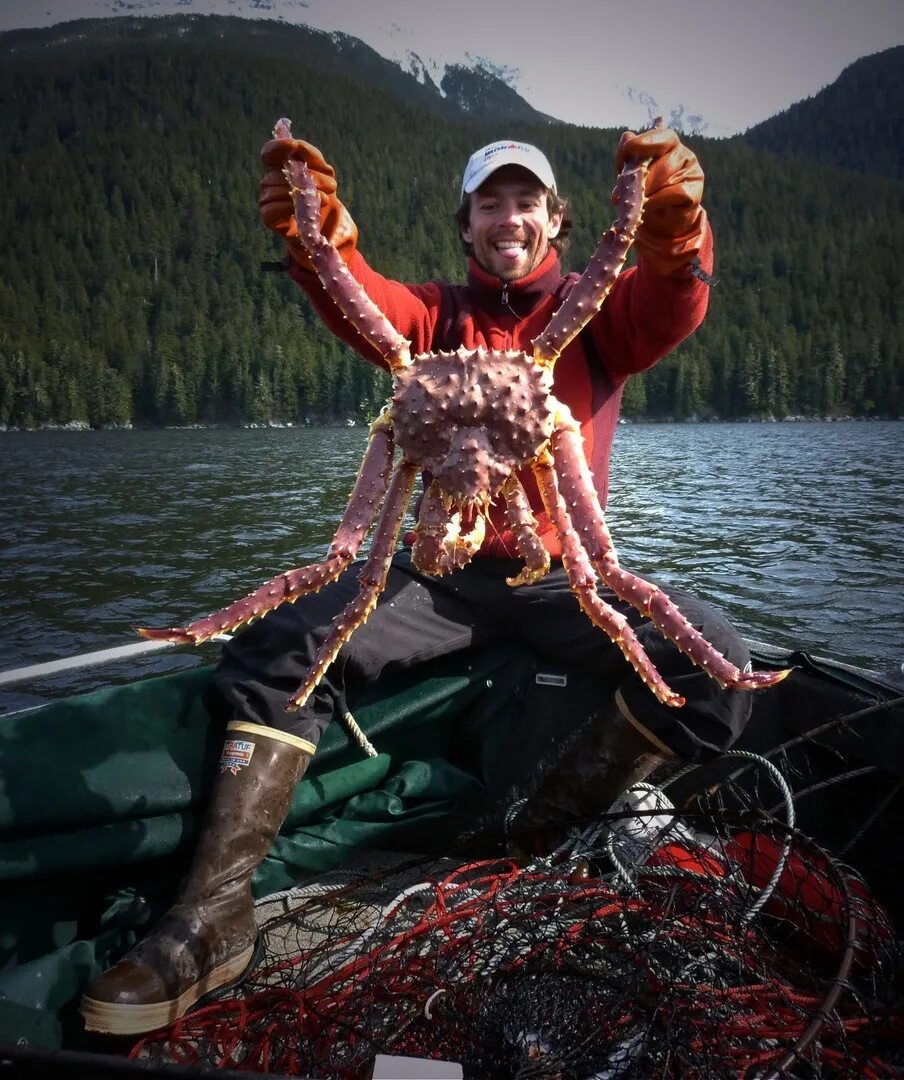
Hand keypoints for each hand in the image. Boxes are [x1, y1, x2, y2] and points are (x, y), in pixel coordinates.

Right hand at [259, 131, 357, 269]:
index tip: (293, 145)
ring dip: (305, 194)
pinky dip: (291, 208)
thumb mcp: (323, 172)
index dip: (278, 146)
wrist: (324, 226)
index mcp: (280, 165)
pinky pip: (273, 207)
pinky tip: (308, 211)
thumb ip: (312, 155)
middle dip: (310, 177)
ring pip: (279, 189)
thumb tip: (297, 145)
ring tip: (326, 199)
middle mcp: (269, 179)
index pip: (270, 152)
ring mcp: (266, 197)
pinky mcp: (267, 215)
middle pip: (282, 172)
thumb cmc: (321, 194)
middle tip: (332, 186)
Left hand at [613, 126, 706, 274]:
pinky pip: (674, 193)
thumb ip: (631, 156)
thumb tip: (627, 137)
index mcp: (669, 144)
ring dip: (645, 191)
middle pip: (661, 161)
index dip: (641, 144)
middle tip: (619, 193)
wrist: (661, 221)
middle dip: (637, 177)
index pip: (660, 136)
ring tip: (631, 202)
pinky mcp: (695, 193)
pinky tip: (645, 207)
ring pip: (666, 178)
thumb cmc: (646, 192)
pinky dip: (656, 201)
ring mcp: (692, 173)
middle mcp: (684, 154)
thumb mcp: (634, 173)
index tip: (623, 158)